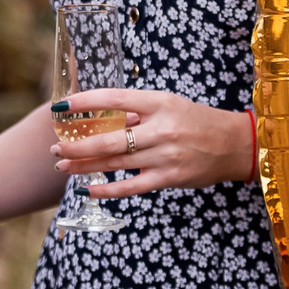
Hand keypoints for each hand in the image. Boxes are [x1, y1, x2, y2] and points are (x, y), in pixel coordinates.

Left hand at [52, 91, 253, 197]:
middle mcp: (160, 128)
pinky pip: (131, 186)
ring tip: (62, 165)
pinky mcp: (168, 178)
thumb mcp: (169, 104)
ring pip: (115, 162)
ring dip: (85, 165)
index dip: (85, 102)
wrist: (234, 144)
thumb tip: (100, 118)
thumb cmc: (196, 120)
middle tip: (55, 147)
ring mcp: (164, 155)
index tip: (61, 106)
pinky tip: (87, 188)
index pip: (114, 99)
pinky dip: (107, 189)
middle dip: (76, 144)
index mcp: (158, 102)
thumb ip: (137, 111)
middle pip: (108, 138)